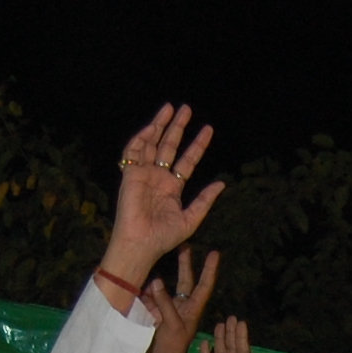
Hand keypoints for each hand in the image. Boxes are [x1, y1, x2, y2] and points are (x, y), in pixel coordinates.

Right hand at [102, 104, 223, 287]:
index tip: (208, 129)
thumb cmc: (163, 237)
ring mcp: (144, 174)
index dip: (198, 145)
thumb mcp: (190, 219)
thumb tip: (222, 184)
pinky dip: (141, 138)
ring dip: (160, 125)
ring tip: (171, 108)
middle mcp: (158, 178)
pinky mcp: (130, 174)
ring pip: (152, 144)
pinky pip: (134, 151)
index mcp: (172, 188)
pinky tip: (152, 127)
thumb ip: (205, 201)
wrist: (141, 244)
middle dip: (178, 127)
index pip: (187, 161)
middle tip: (186, 109)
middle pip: (169, 146)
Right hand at [141, 247, 220, 352]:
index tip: (214, 253)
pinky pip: (151, 299)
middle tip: (184, 245)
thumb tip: (156, 281)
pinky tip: (140, 288)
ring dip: (159, 281)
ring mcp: (168, 311)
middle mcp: (182, 308)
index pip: (204, 286)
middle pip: (185, 282)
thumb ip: (165, 303)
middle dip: (184, 264)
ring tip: (153, 268)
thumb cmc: (172, 350)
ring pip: (165, 289)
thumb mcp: (172, 325)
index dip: (209, 270)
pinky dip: (146, 293)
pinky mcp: (154, 316)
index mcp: (193, 310)